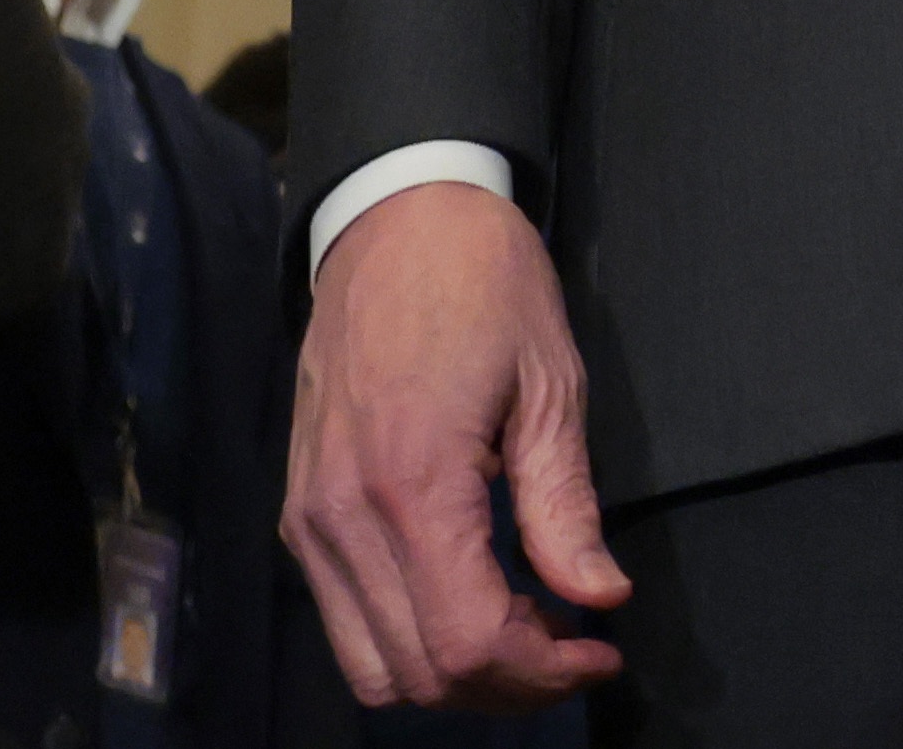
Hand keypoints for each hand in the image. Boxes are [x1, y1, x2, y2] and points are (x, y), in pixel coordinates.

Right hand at [286, 184, 628, 709]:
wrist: (395, 217)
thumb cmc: (483, 284)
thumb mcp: (550, 385)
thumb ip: (566, 506)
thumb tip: (601, 597)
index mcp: (412, 482)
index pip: (467, 641)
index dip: (540, 672)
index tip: (598, 652)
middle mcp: (342, 517)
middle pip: (419, 673)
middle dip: (505, 685)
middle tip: (572, 647)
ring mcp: (310, 520)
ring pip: (371, 667)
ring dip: (453, 674)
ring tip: (525, 628)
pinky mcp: (301, 513)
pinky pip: (346, 620)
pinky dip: (409, 639)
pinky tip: (472, 596)